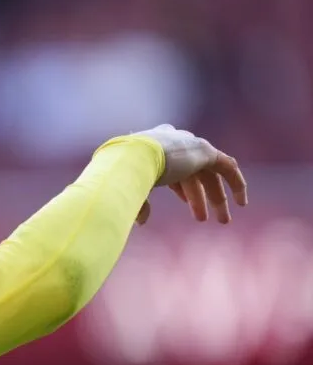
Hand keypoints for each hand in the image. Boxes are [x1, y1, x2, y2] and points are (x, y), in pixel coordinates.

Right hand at [132, 124, 247, 225]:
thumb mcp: (131, 190)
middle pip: (194, 174)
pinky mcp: (206, 151)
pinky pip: (227, 167)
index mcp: (154, 149)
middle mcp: (174, 143)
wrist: (134, 158)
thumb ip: (140, 202)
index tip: (184, 201)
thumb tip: (141, 221)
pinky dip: (236, 183)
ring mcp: (191, 146)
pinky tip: (242, 202)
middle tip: (203, 219)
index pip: (173, 168)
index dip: (180, 187)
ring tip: (223, 221)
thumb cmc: (123, 176)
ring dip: (217, 198)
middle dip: (200, 198)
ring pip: (210, 175)